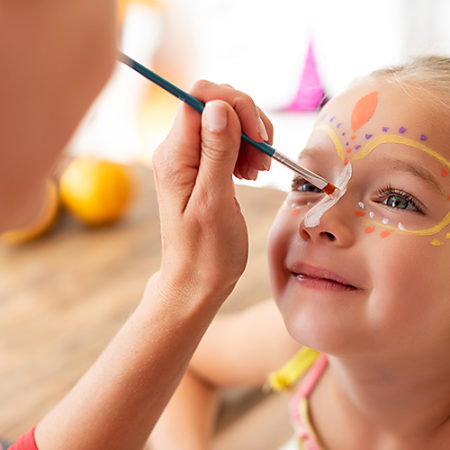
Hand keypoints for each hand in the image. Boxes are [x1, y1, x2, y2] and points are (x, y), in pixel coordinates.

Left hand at [151, 80, 272, 302]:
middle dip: (248, 121)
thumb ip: (216, 153)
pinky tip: (250, 173)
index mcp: (174, 155)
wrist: (196, 280)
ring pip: (225, 119)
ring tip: (257, 171)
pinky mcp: (202, 167)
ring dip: (251, 137)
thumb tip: (218, 106)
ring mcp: (189, 158)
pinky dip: (247, 149)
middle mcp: (177, 150)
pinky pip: (227, 140)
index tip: (259, 138)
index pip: (201, 97)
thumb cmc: (206, 252)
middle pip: (215, 104)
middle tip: (262, 160)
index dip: (235, 105)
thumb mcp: (214, 203)